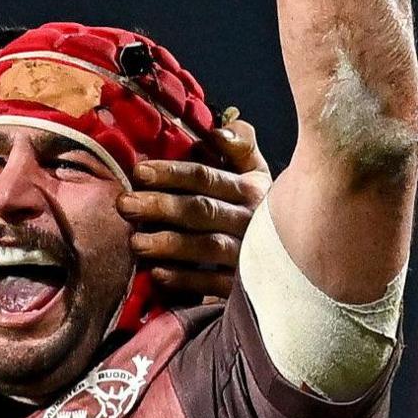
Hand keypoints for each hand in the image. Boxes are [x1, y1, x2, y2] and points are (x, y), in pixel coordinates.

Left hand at [120, 118, 270, 301]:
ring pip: (207, 247)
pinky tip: (158, 274)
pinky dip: (186, 279)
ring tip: (135, 242)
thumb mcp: (255, 170)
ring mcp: (248, 254)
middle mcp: (252, 220)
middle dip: (161, 206)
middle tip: (124, 204)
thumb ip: (240, 145)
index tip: (138, 172)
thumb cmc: (255, 203)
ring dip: (170, 244)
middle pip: (201, 210)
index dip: (171, 173)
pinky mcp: (242, 284)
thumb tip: (216, 132)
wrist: (292, 252)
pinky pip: (213, 283)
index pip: (206, 177)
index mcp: (251, 188)